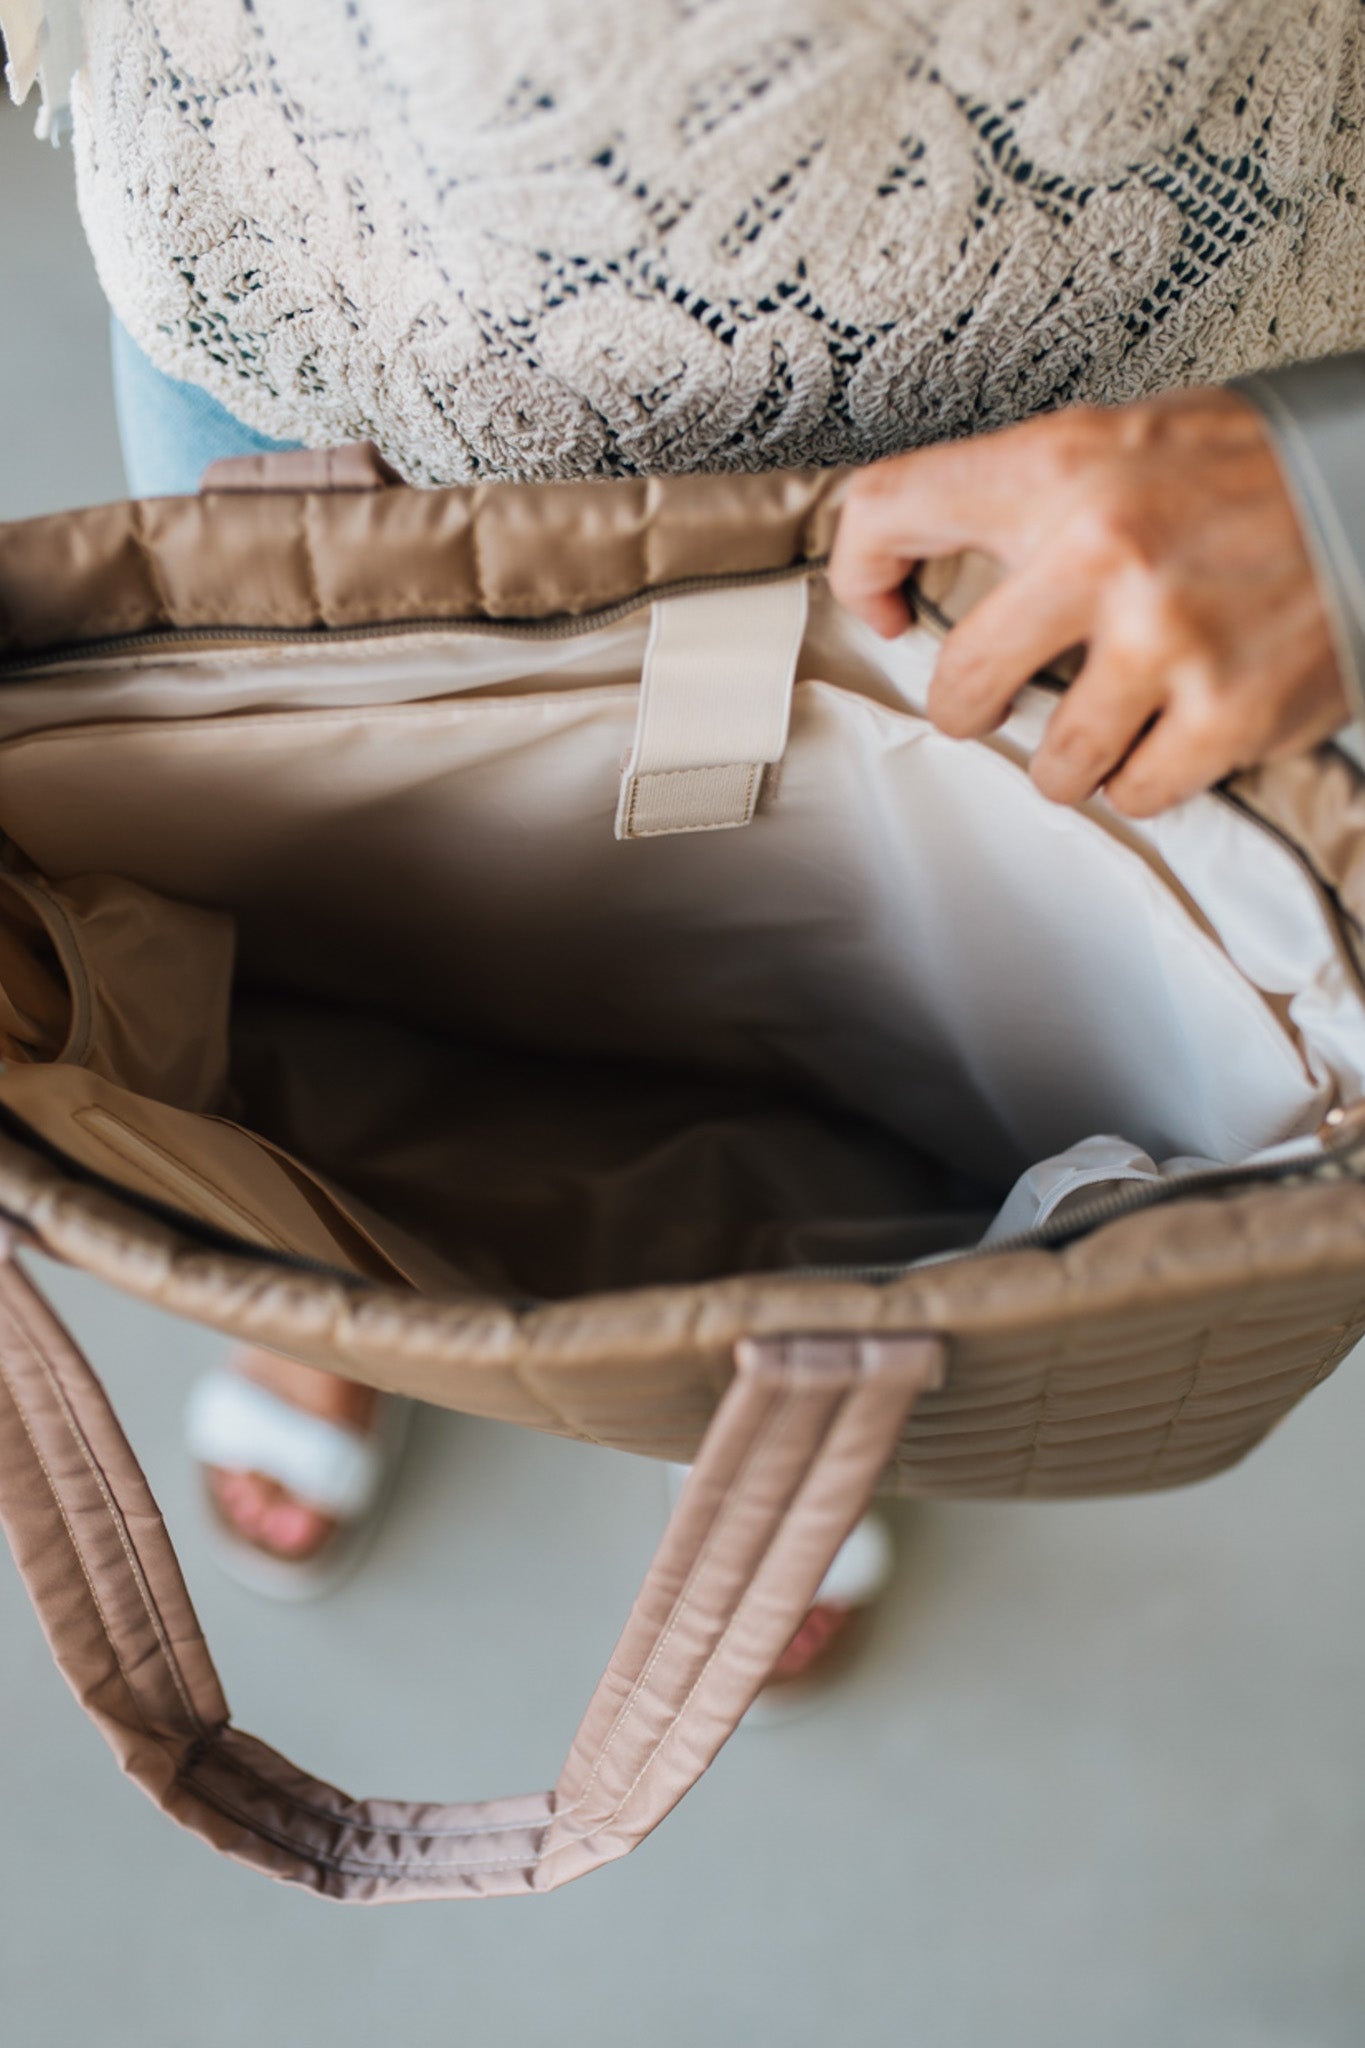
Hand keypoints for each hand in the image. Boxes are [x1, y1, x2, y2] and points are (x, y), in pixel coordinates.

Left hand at [828, 389, 1351, 816]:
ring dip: (1070, 758)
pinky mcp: (1227, 715)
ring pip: (1053, 764)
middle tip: (992, 700)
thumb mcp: (1126, 439)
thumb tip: (926, 556)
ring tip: (1106, 718)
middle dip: (972, 706)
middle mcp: (1103, 550)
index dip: (863, 572)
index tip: (889, 610)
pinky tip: (1171, 731)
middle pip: (962, 681)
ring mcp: (1166, 640)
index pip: (889, 508)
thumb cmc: (1254, 470)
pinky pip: (1136, 794)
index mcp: (1062, 466)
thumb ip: (1030, 494)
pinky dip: (1146, 777)